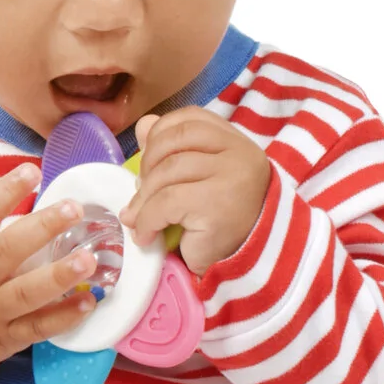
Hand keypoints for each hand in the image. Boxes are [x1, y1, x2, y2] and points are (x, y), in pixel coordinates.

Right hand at [0, 166, 103, 383]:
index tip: (32, 170)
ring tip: (89, 259)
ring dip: (59, 276)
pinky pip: (36, 329)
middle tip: (74, 209)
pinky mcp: (4, 339)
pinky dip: (63, 318)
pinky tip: (88, 303)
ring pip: (26, 293)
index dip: (5, 191)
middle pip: (8, 251)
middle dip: (42, 228)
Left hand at [126, 110, 272, 274]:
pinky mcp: (216, 206)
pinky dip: (147, 220)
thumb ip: (174, 148)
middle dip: (147, 166)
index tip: (148, 161)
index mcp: (236, 141)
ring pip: (167, 172)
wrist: (245, 265)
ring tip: (138, 218)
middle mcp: (238, 154)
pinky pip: (166, 203)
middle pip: (174, 142)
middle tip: (140, 192)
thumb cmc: (222, 221)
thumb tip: (143, 126)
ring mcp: (230, 177)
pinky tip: (146, 235)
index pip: (191, 118)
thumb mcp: (199, 178)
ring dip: (143, 198)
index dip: (160, 134)